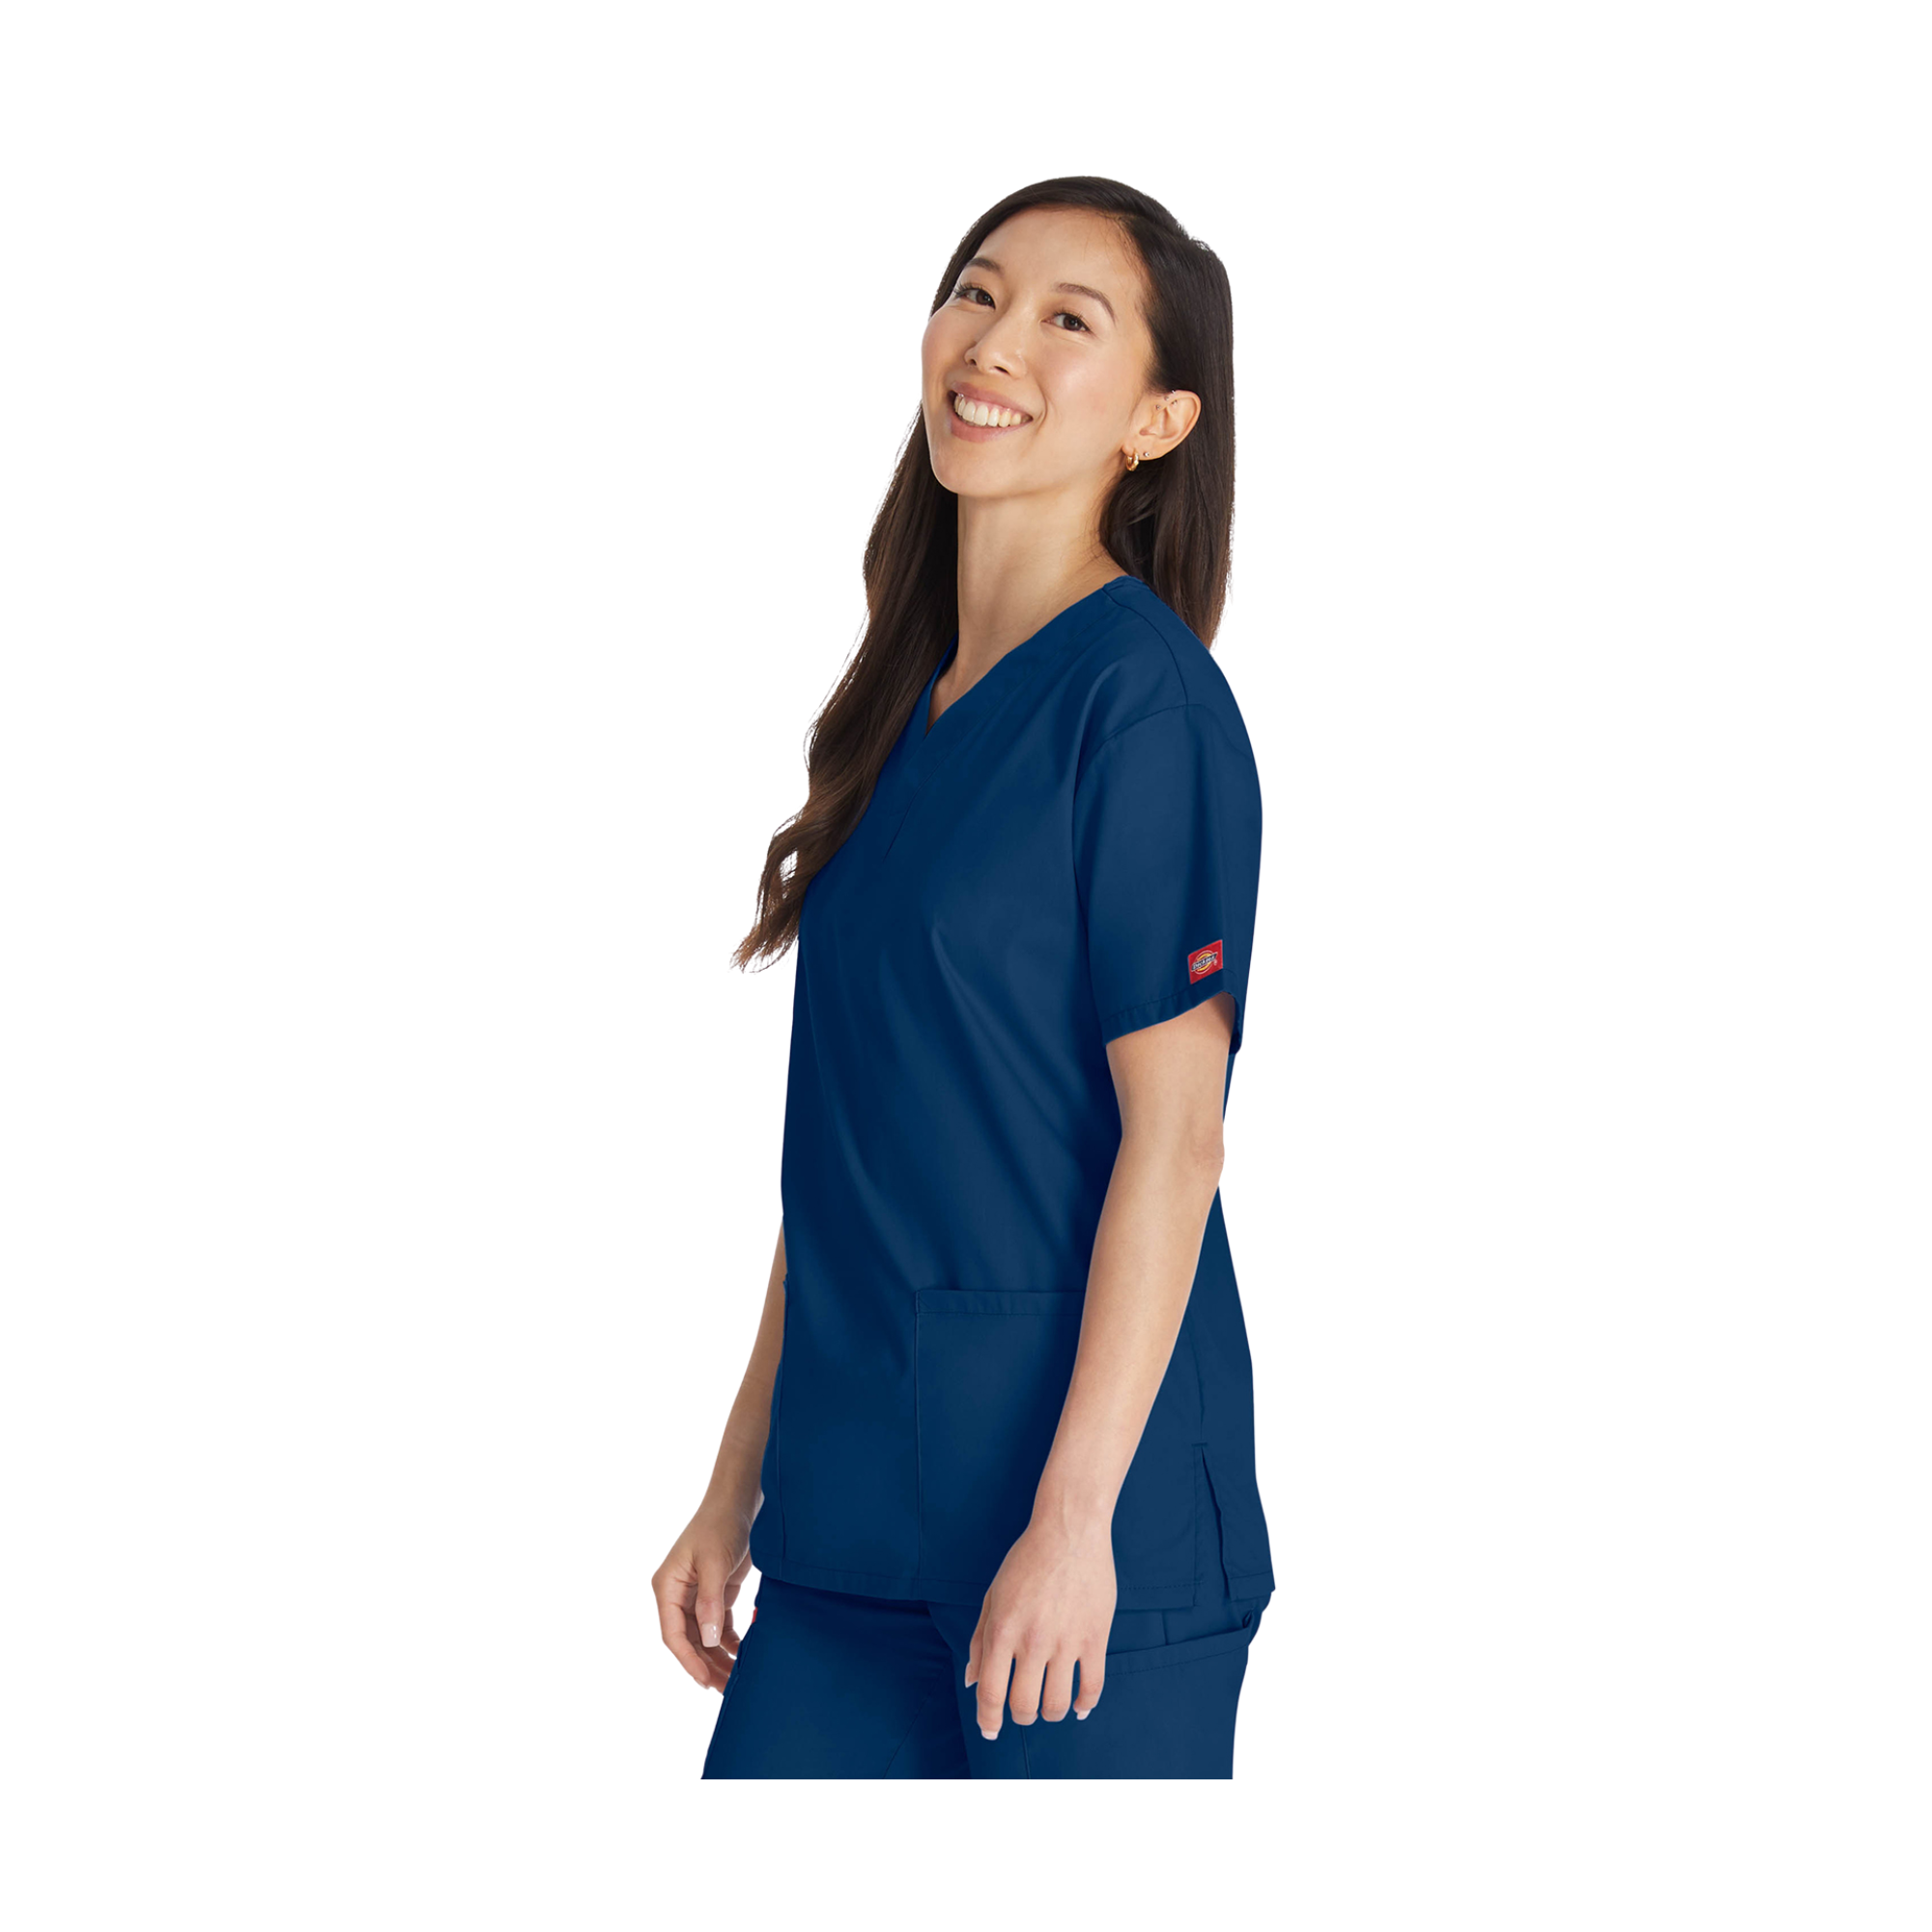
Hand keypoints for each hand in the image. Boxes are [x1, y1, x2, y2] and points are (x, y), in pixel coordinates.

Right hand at [653, 1501, 753, 1691]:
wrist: (737, 1501)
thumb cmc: (720, 1524)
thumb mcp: (714, 1562)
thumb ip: (710, 1602)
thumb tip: (709, 1641)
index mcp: (667, 1587)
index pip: (673, 1633)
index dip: (688, 1660)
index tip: (705, 1681)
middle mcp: (678, 1594)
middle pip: (689, 1640)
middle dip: (706, 1665)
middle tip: (727, 1688)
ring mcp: (696, 1595)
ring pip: (704, 1637)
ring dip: (718, 1657)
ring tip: (736, 1679)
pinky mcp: (715, 1592)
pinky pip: (718, 1625)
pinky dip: (729, 1641)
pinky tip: (741, 1653)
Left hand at [964, 1516, 1115, 1738]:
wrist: (1069, 1530)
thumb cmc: (1027, 1561)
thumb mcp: (993, 1595)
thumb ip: (979, 1640)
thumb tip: (971, 1682)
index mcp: (1002, 1629)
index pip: (991, 1693)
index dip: (988, 1719)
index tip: (990, 1730)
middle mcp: (1032, 1640)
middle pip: (1024, 1706)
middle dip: (1020, 1716)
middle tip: (1023, 1710)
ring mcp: (1066, 1641)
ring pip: (1057, 1704)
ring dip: (1050, 1714)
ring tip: (1049, 1705)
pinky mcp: (1096, 1637)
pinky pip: (1092, 1687)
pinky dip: (1085, 1705)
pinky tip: (1079, 1706)